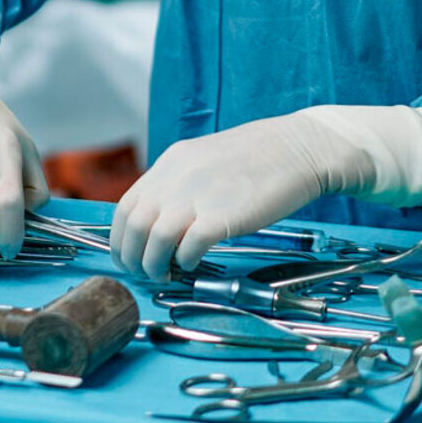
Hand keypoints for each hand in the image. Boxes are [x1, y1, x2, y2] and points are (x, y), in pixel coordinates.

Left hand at [110, 111, 376, 280]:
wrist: (301, 148)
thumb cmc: (260, 159)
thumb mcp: (207, 160)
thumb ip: (180, 183)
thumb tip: (160, 217)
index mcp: (171, 162)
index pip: (126, 206)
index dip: (120, 238)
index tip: (127, 256)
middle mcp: (178, 177)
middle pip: (134, 225)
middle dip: (131, 258)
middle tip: (142, 273)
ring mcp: (199, 195)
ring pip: (155, 239)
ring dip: (154, 265)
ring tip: (164, 274)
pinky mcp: (223, 215)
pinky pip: (189, 247)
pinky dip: (184, 261)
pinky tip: (192, 263)